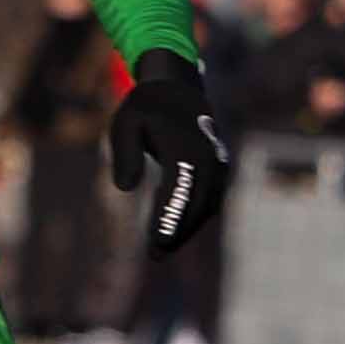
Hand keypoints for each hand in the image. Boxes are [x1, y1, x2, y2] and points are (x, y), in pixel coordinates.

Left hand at [107, 58, 229, 250]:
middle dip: (177, 230)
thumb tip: (126, 187)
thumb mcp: (125, 124)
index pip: (179, 189)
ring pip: (205, 205)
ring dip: (186, 227)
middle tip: (156, 254)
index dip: (169, 217)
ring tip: (161, 248)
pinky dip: (193, 216)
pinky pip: (209, 200)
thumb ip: (125, 154)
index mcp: (186, 146)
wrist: (178, 90)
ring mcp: (218, 164)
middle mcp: (208, 158)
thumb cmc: (146, 108)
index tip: (157, 241)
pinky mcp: (219, 170)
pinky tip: (173, 229)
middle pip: (196, 203)